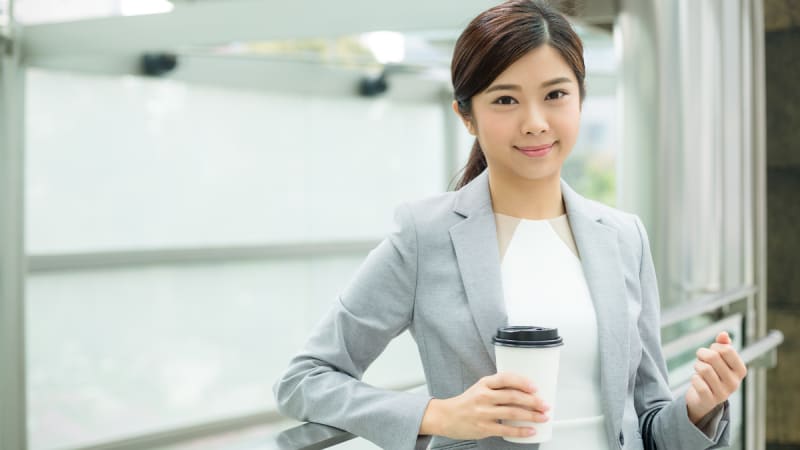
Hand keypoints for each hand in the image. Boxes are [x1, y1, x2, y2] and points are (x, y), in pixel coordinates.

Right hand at [419, 372, 549, 439]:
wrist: (447, 417)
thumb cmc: (467, 402)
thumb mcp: (480, 388)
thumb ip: (499, 388)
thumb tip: (525, 391)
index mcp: (484, 384)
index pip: (505, 378)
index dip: (522, 382)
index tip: (535, 387)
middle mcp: (483, 396)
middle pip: (512, 396)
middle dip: (533, 401)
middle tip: (544, 404)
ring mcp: (483, 412)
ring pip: (512, 412)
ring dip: (531, 415)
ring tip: (543, 417)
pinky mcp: (484, 427)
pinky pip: (506, 429)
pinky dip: (520, 430)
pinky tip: (530, 430)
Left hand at [685, 331, 746, 423]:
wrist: (704, 399)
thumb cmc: (713, 373)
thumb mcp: (720, 359)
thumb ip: (723, 345)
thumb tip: (723, 334)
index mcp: (740, 370)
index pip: (727, 349)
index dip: (715, 346)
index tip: (712, 351)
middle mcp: (735, 383)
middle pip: (713, 357)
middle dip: (702, 354)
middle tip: (701, 358)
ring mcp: (723, 393)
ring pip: (704, 368)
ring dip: (697, 365)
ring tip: (699, 369)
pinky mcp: (709, 400)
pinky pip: (697, 382)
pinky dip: (694, 378)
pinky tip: (697, 381)